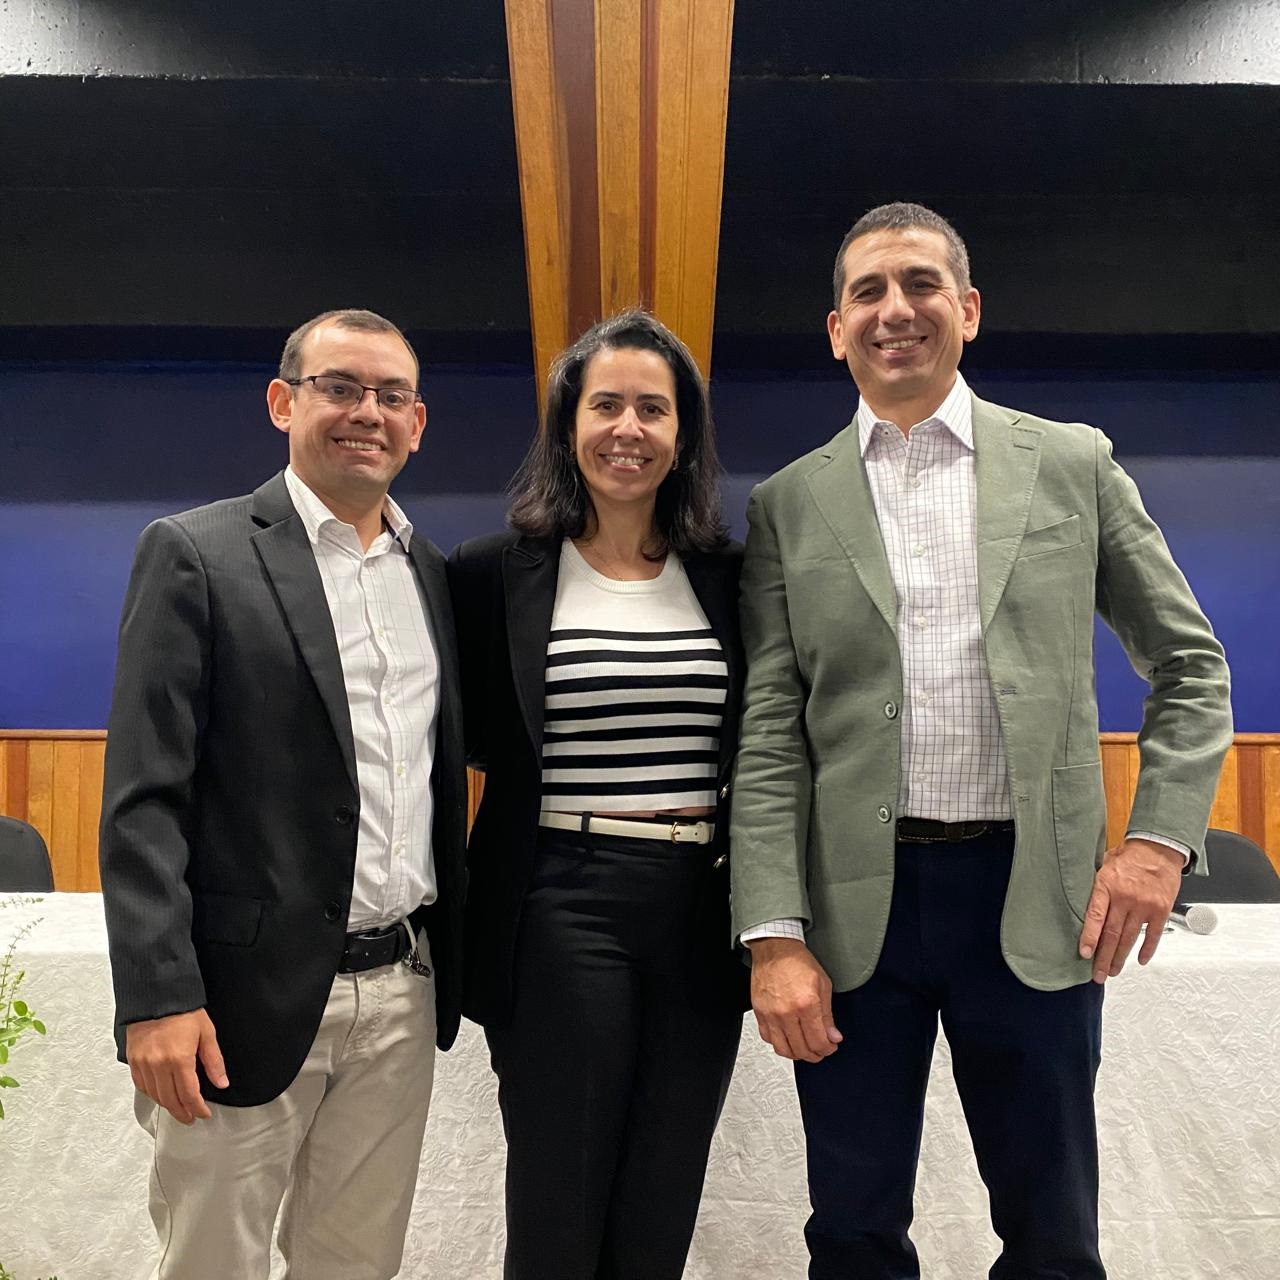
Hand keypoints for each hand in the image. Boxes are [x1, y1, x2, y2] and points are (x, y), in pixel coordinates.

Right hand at [126, 1008, 228, 1123]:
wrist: (157, 996)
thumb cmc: (183, 1011)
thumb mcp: (206, 1033)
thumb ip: (214, 1061)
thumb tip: (222, 1082)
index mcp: (179, 1059)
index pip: (189, 1094)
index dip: (197, 1108)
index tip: (204, 1114)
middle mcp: (158, 1065)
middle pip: (170, 1099)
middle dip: (183, 1112)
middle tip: (191, 1117)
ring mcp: (143, 1064)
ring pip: (155, 1095)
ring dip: (167, 1105)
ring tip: (178, 1109)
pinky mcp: (133, 1060)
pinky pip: (141, 1085)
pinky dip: (152, 1094)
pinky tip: (160, 1095)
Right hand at [746, 937, 842, 1062]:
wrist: (774, 948)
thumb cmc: (797, 961)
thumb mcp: (823, 985)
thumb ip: (828, 1015)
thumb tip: (833, 1036)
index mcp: (806, 1004)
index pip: (819, 1042)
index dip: (828, 1049)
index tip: (831, 1046)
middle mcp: (786, 1012)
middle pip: (802, 1050)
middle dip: (816, 1054)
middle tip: (821, 1049)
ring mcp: (771, 1015)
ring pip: (784, 1050)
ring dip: (798, 1053)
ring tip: (805, 1047)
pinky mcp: (760, 1013)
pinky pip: (768, 1039)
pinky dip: (780, 1044)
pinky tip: (788, 1038)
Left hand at [1078, 837, 1182, 983]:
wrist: (1158, 848)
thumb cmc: (1128, 857)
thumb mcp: (1103, 865)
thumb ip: (1093, 886)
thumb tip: (1075, 903)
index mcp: (1106, 886)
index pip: (1095, 916)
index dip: (1089, 937)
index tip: (1084, 953)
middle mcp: (1125, 898)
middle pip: (1112, 934)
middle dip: (1104, 957)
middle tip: (1097, 974)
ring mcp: (1144, 905)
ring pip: (1130, 938)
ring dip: (1121, 958)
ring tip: (1113, 971)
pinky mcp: (1161, 910)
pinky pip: (1153, 935)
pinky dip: (1146, 949)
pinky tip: (1139, 960)